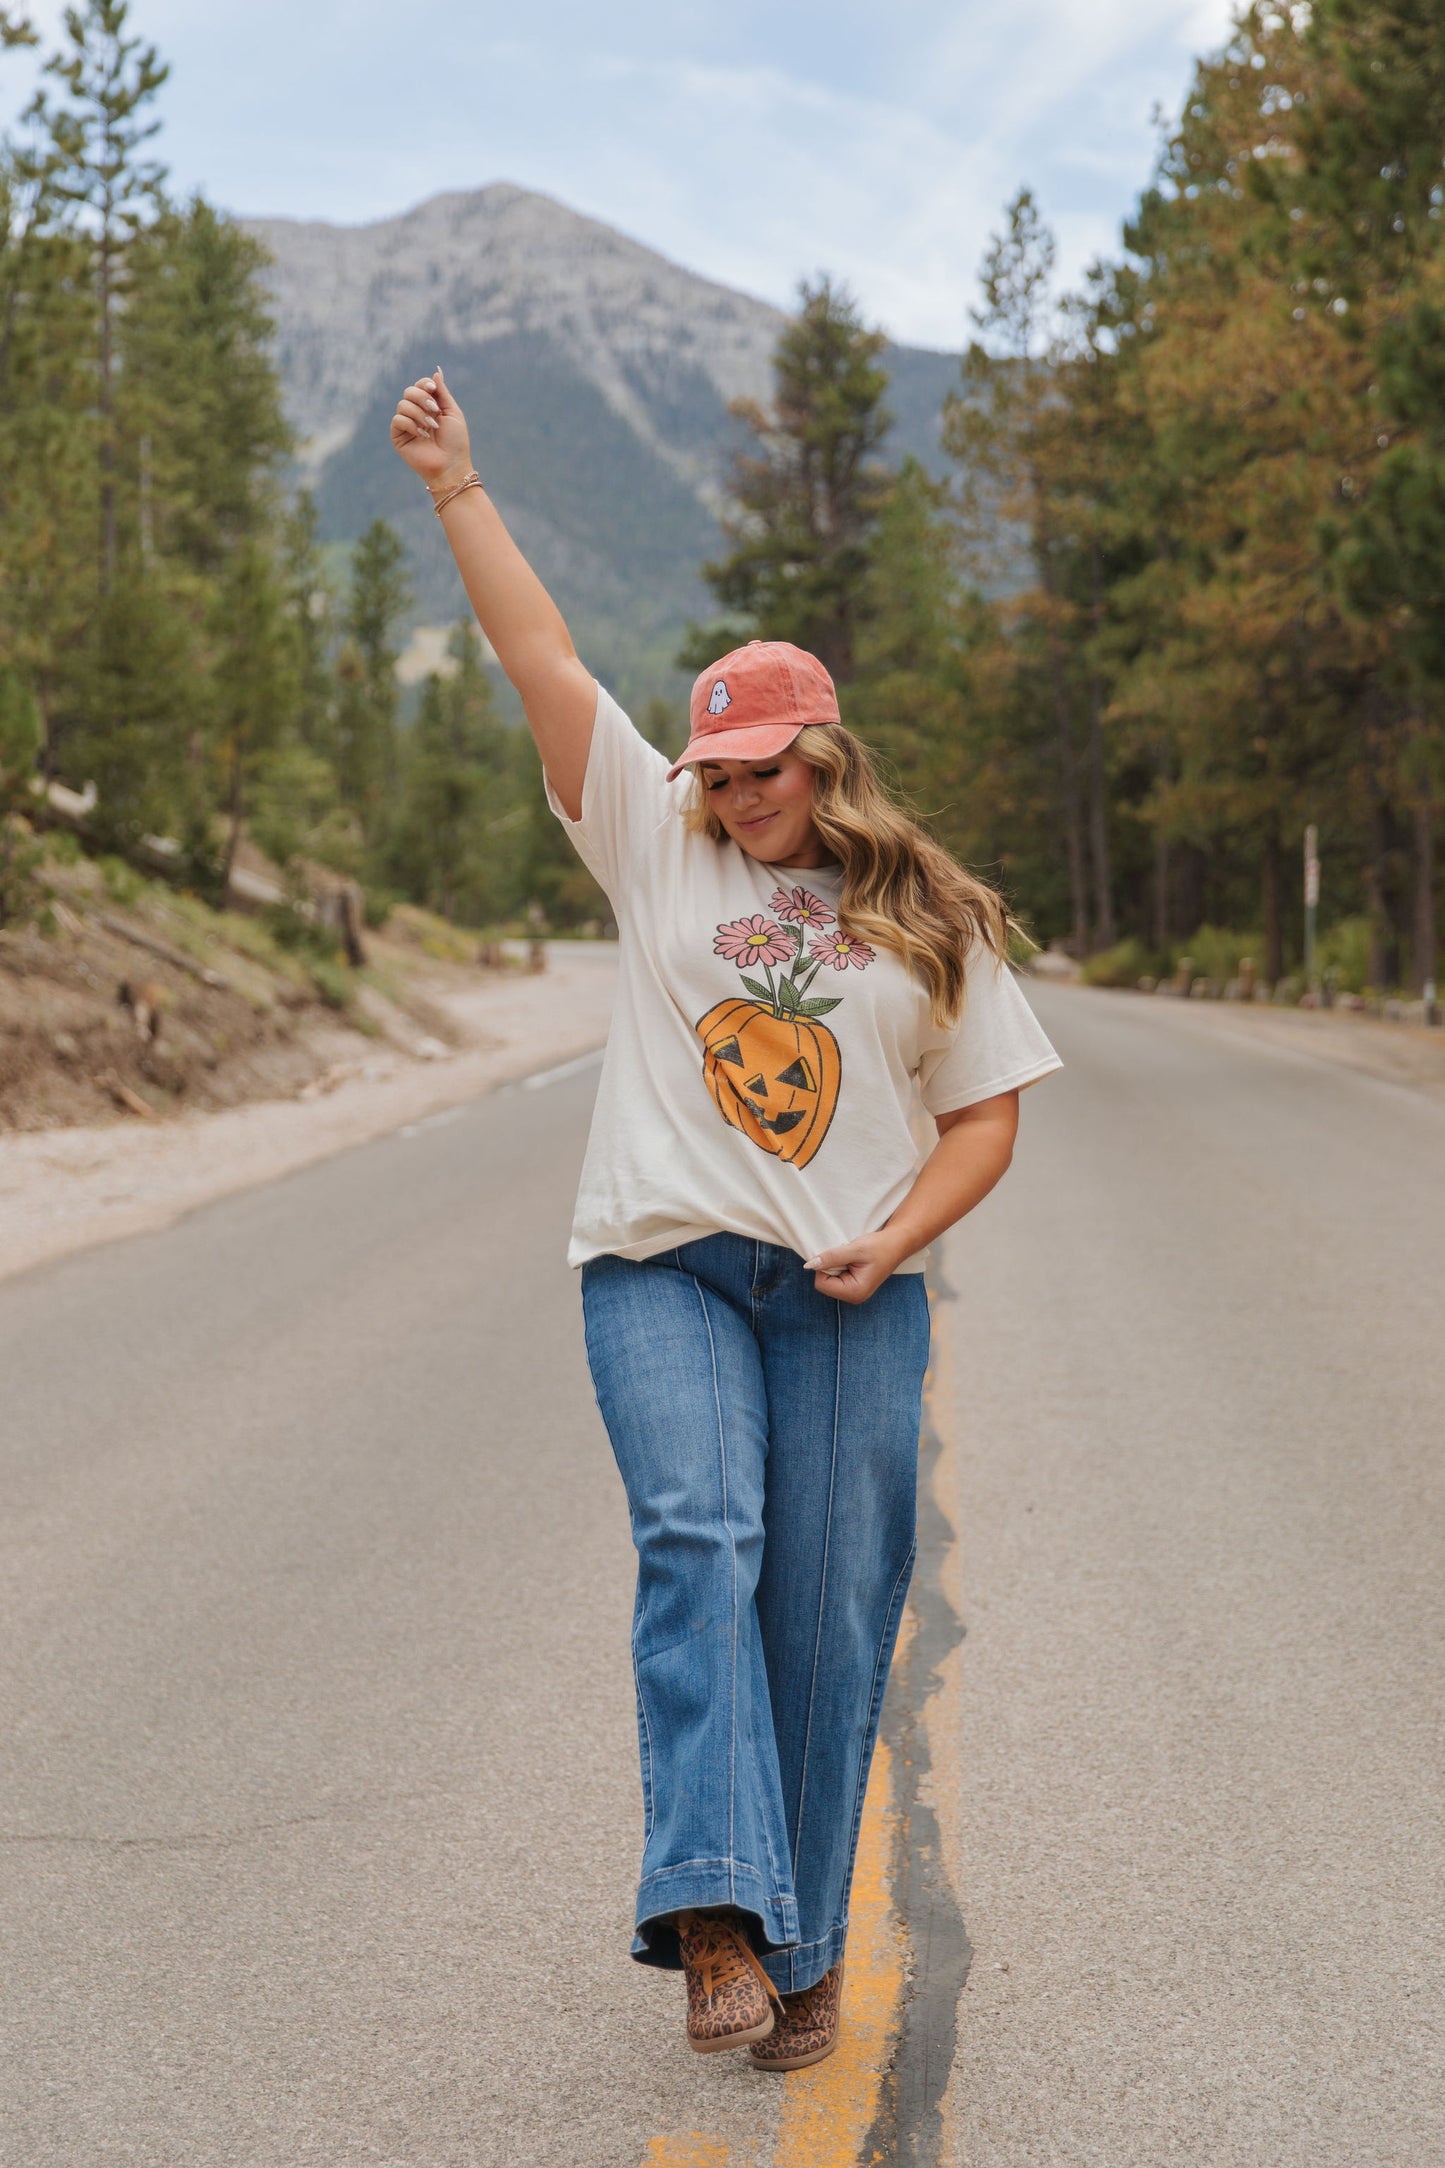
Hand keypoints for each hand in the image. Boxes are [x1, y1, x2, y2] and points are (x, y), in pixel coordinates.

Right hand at [389, 365, 471, 491]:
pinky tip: (422, 435)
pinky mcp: (398, 436)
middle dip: (423, 398)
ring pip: (403, 404)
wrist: (451, 466)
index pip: (419, 385)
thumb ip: (442, 392)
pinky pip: (398, 419)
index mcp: (429, 406)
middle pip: (409, 391)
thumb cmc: (455, 442)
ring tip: (432, 427)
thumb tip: (436, 371)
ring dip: (420, 414)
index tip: (433, 388)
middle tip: (435, 411)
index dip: (424, 384)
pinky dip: (412, 425)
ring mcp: (406, 425)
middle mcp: (416, 413)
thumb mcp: (452, 412)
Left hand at [803, 1229, 910, 1304]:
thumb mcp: (854, 1249)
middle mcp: (854, 1297)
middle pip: (824, 1283)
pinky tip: (853, 1262)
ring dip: (836, 1266)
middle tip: (849, 1257)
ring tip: (853, 1259)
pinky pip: (836, 1278)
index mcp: (854, 1292)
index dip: (825, 1266)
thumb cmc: (880, 1247)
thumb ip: (831, 1258)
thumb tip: (809, 1265)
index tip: (840, 1256)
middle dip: (831, 1267)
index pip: (821, 1283)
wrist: (897, 1243)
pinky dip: (840, 1267)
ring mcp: (854, 1293)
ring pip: (829, 1280)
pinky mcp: (854, 1287)